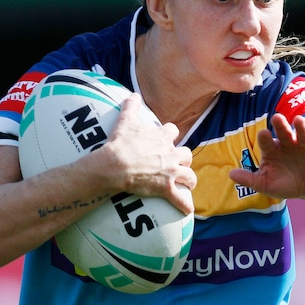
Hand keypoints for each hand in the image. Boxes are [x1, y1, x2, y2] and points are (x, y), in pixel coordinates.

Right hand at [97, 95, 195, 213]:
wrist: (115, 164)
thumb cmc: (120, 142)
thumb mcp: (125, 120)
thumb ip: (131, 105)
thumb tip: (133, 94)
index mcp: (162, 137)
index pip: (173, 131)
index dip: (170, 135)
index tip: (167, 138)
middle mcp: (170, 153)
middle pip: (186, 154)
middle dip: (183, 158)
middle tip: (179, 163)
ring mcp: (170, 171)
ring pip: (189, 175)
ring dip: (189, 179)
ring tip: (188, 184)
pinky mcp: (166, 188)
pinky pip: (180, 199)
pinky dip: (185, 205)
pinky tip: (188, 210)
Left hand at [229, 113, 304, 198]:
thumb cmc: (285, 185)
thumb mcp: (266, 185)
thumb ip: (250, 180)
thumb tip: (231, 174)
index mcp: (272, 150)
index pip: (266, 142)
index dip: (265, 138)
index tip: (263, 134)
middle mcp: (286, 143)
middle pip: (282, 132)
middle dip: (280, 125)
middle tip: (277, 118)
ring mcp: (302, 143)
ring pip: (300, 132)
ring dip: (299, 126)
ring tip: (298, 120)